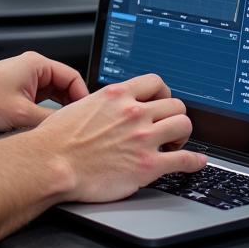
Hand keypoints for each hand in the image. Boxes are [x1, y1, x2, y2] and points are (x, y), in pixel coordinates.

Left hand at [0, 51, 87, 131]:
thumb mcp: (21, 116)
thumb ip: (50, 122)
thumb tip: (70, 130)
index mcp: (36, 65)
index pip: (74, 78)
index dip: (83, 99)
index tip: (87, 117)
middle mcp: (31, 69)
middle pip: (66, 88)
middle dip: (72, 107)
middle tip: (78, 127)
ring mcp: (24, 80)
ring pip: (54, 97)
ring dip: (58, 113)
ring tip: (63, 130)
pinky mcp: (17, 92)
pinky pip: (41, 102)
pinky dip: (46, 115)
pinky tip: (47, 129)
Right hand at [28, 72, 206, 202]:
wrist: (51, 163)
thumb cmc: (57, 139)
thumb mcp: (79, 106)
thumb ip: (101, 104)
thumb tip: (106, 108)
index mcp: (115, 95)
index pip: (155, 82)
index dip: (162, 93)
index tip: (161, 102)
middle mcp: (133, 113)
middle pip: (175, 104)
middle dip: (174, 115)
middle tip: (167, 126)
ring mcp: (143, 138)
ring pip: (183, 125)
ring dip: (183, 135)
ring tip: (175, 143)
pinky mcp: (148, 165)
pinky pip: (185, 159)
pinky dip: (195, 161)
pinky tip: (196, 162)